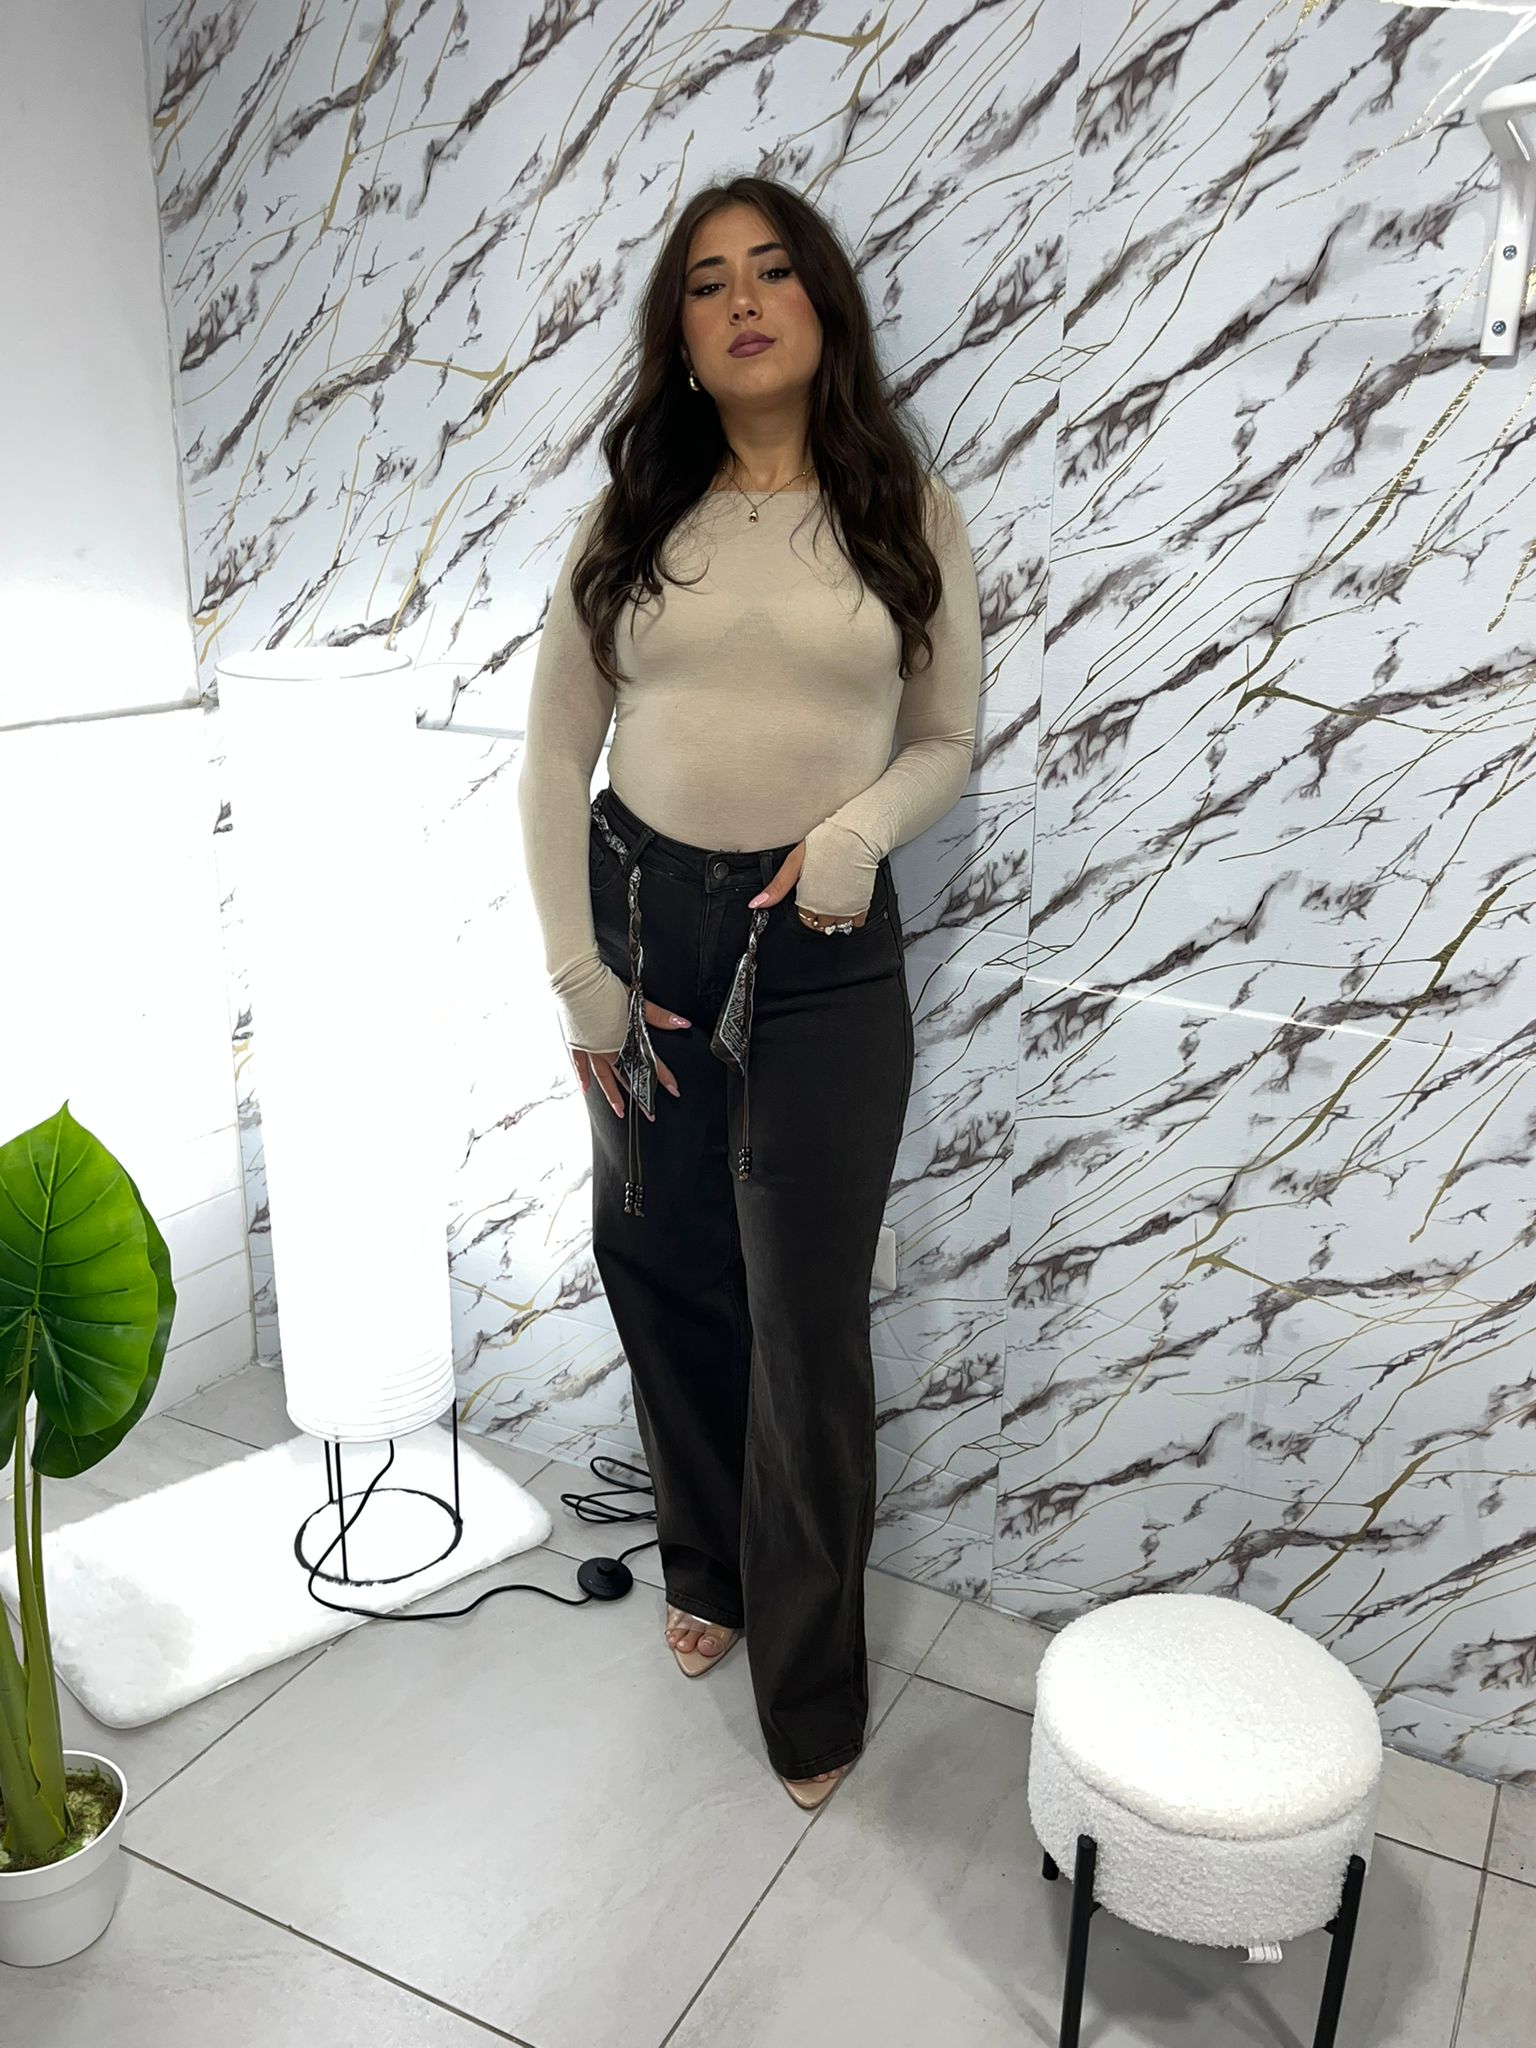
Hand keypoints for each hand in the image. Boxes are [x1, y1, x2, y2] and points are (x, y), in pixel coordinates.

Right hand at [571, 999, 691, 1118]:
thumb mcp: (636, 1001)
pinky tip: (586, 1089)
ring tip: (620, 1111)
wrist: (576, 982)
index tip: (674, 1090)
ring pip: (605, 1078)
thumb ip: (659, 1016)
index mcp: (626, 1040)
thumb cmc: (605, 989)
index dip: (663, 1076)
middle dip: (641, 1095)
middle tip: (649, 1112)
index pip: (650, 1062)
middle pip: (628, 1077)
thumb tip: (682, 1023)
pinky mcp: (577, 1044)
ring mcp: (591, 1049)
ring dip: (613, 1096)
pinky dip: (583, 1078)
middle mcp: (609, 1049)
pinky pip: (580, 1066)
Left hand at [748, 840, 869, 929]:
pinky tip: (848, 901)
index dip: (804, 907)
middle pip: (820, 923)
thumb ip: (777, 887)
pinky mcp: (861, 905)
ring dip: (834, 915)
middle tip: (821, 892)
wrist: (856, 837)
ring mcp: (845, 910)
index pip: (803, 919)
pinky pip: (855, 923)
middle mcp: (827, 910)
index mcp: (808, 902)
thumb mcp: (794, 863)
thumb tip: (756, 904)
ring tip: (834, 895)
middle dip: (818, 912)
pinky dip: (852, 917)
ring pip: (837, 924)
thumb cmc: (826, 845)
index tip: (809, 896)